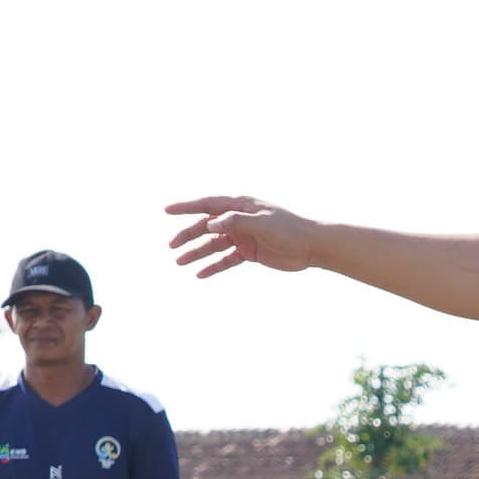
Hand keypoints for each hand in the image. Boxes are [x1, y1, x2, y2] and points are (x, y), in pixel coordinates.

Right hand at [164, 194, 324, 278]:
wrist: (311, 246)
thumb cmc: (289, 229)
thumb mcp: (261, 223)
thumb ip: (235, 221)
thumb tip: (210, 223)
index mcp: (241, 205)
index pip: (208, 205)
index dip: (187, 207)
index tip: (167, 210)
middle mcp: (239, 219)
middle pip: (207, 227)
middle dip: (188, 235)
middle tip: (172, 246)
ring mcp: (243, 236)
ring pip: (214, 245)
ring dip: (197, 253)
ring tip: (180, 262)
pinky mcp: (249, 253)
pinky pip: (226, 260)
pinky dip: (214, 266)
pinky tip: (200, 274)